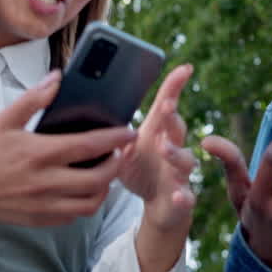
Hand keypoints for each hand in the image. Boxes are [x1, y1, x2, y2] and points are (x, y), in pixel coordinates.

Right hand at [0, 70, 137, 225]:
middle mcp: (45, 182)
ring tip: (106, 172)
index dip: (116, 139)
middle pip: (98, 179)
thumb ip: (33, 99)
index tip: (130, 132)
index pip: (89, 146)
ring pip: (90, 203)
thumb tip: (57, 77)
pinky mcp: (39, 219)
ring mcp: (43, 204)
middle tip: (119, 154)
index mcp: (39, 154)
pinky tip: (85, 190)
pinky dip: (86, 204)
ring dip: (105, 188)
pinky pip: (73, 216)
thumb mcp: (3, 120)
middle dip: (116, 165)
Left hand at [116, 63, 197, 234]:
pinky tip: (180, 196)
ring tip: (164, 147)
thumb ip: (112, 133)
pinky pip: (187, 197)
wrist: (160, 204)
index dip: (175, 87)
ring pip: (184, 160)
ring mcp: (179, 173)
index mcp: (158, 133)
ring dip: (175, 153)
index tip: (184, 68)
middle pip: (176, 128)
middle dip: (172, 116)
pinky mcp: (181, 198)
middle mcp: (173, 148)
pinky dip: (185, 197)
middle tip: (165, 105)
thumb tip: (85, 112)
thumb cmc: (140, 169)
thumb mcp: (123, 149)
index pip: (166, 106)